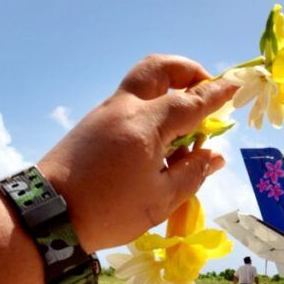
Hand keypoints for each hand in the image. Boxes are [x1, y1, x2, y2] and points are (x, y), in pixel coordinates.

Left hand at [39, 55, 235, 251]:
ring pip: (143, 85)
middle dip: (187, 71)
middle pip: (158, 69)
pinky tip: (162, 141)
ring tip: (188, 126)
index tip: (236, 85)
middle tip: (205, 89)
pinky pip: (131, 104)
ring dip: (170, 91)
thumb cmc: (109, 211)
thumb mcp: (160, 199)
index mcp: (145, 124)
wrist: (47, 215)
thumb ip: (192, 173)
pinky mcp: (93, 126)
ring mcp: (105, 114)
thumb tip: (213, 156)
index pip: (190, 101)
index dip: (216, 94)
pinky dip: (153, 109)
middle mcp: (124, 109)